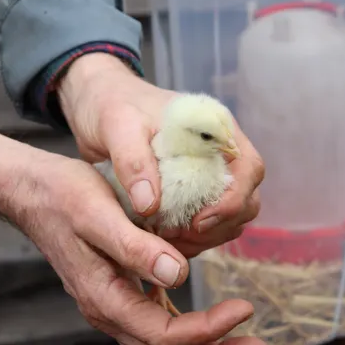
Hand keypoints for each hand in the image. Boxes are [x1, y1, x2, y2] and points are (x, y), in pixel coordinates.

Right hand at [0, 114, 268, 344]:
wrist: (34, 191)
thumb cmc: (64, 197)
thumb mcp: (100, 214)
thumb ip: (136, 247)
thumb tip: (178, 275)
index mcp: (104, 298)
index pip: (165, 336)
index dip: (209, 330)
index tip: (243, 309)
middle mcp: (108, 311)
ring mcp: (112, 306)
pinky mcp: (119, 292)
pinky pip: (155, 328)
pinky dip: (187, 333)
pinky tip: (211, 325)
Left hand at [57, 53, 264, 256]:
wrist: (95, 103)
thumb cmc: (111, 103)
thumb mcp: (117, 125)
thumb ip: (133, 160)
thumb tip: (150, 205)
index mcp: (216, 128)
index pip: (249, 168)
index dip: (234, 200)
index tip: (199, 221)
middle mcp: (218, 153)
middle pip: (247, 198)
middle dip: (221, 225)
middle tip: (180, 235)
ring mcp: (206, 175)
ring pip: (231, 218)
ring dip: (208, 237)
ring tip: (168, 240)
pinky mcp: (189, 193)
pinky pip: (207, 225)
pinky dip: (192, 239)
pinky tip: (163, 241)